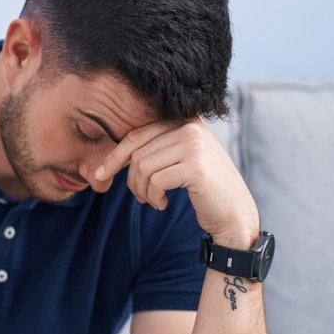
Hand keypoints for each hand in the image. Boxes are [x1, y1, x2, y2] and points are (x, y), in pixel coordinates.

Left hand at [89, 119, 259, 246]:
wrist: (233, 212)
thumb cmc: (203, 187)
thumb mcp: (179, 159)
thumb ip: (155, 148)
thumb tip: (112, 155)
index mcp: (186, 121)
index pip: (137, 135)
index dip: (114, 156)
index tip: (100, 174)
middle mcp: (191, 128)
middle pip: (138, 153)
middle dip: (132, 180)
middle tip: (141, 197)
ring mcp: (195, 146)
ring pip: (143, 167)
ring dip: (142, 190)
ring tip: (153, 200)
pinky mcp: (195, 168)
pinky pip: (155, 181)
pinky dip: (153, 197)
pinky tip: (163, 204)